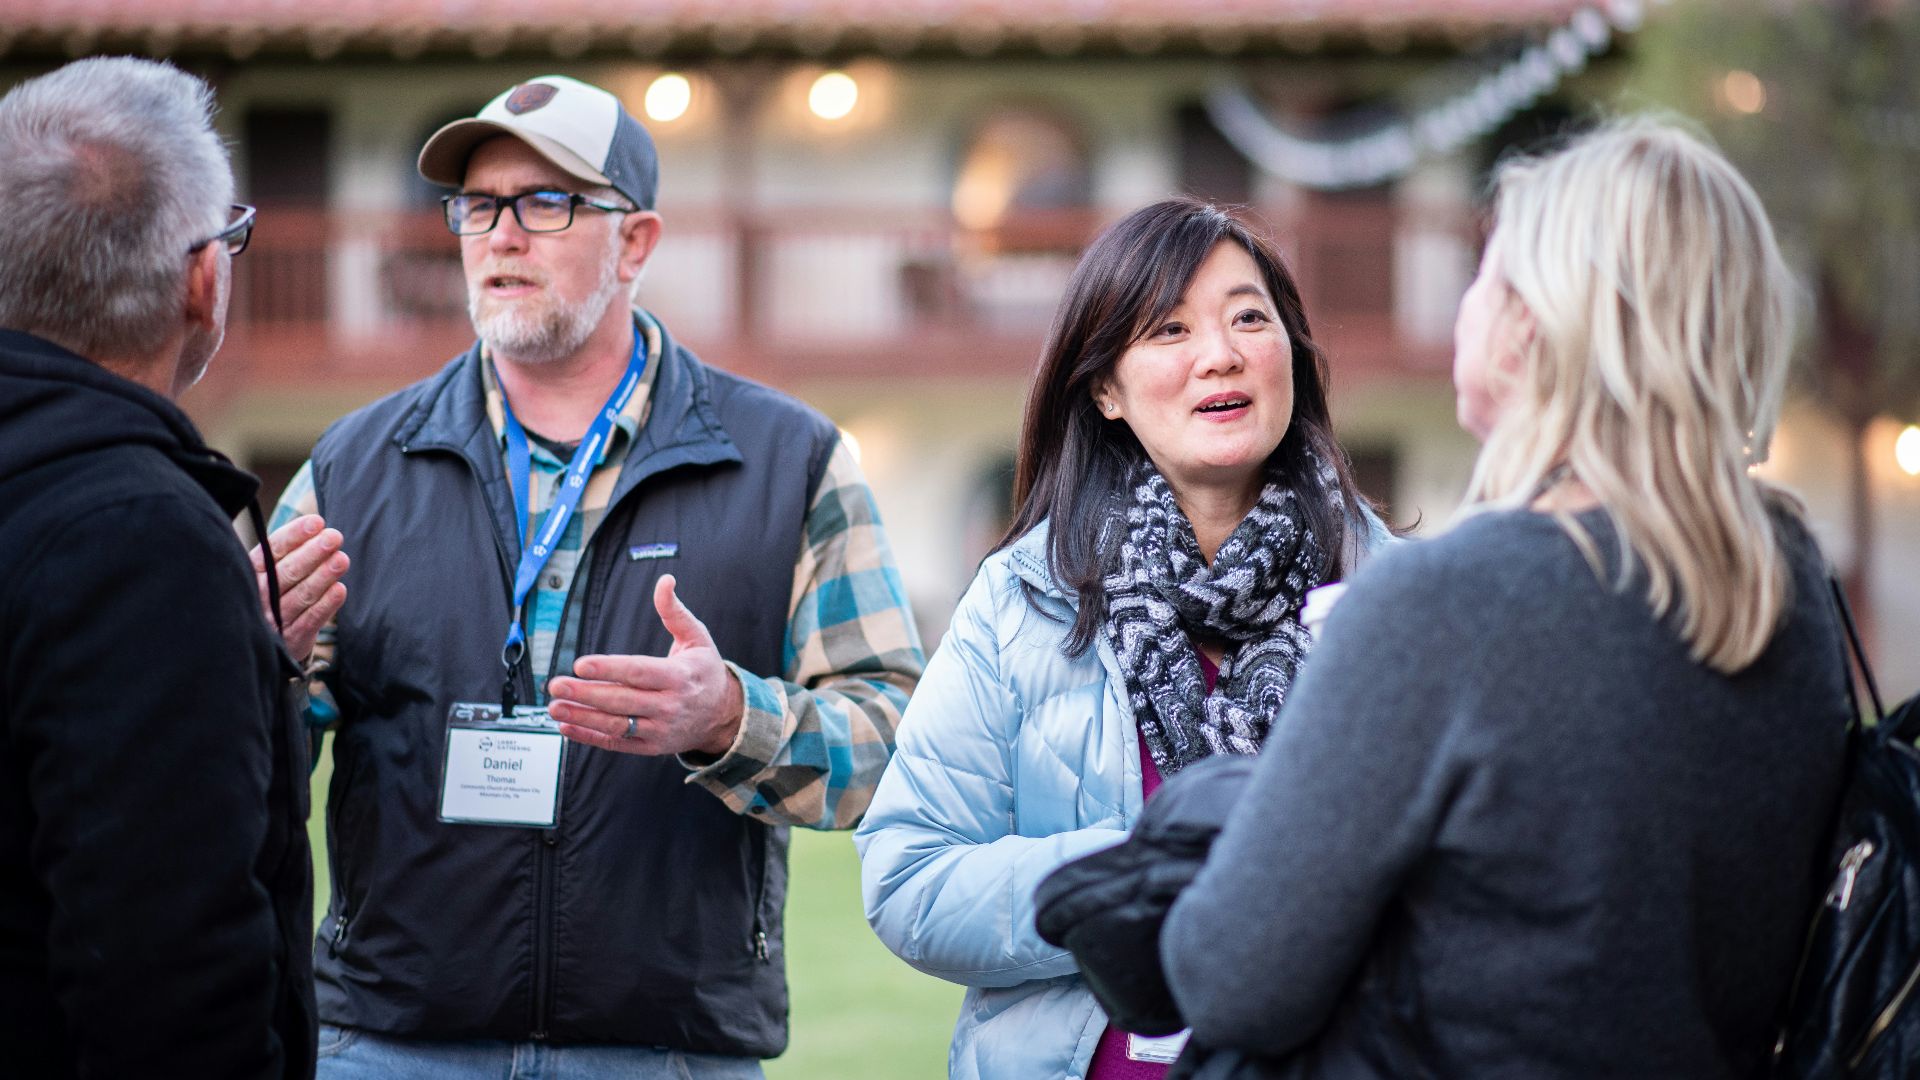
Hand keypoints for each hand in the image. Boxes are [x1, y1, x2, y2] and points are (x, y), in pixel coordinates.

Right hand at [249, 514, 347, 663]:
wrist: (260, 643)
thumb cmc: (271, 594)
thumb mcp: (268, 571)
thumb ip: (286, 551)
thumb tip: (317, 525)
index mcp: (251, 572)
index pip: (272, 550)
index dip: (294, 535)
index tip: (317, 522)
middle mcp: (258, 596)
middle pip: (287, 572)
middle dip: (312, 553)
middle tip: (334, 537)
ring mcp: (274, 619)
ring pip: (301, 595)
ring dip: (323, 576)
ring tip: (342, 560)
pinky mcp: (291, 639)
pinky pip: (310, 620)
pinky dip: (325, 605)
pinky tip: (340, 590)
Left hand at [547, 575, 744, 757]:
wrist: (723, 714)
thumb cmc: (704, 670)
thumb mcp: (697, 637)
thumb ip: (675, 611)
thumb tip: (665, 581)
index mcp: (680, 676)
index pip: (640, 672)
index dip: (610, 669)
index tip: (582, 664)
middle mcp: (670, 705)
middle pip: (622, 700)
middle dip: (586, 693)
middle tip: (556, 684)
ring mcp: (660, 729)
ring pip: (616, 725)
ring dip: (582, 716)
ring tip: (554, 706)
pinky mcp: (651, 746)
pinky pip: (616, 743)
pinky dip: (589, 737)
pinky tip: (566, 726)